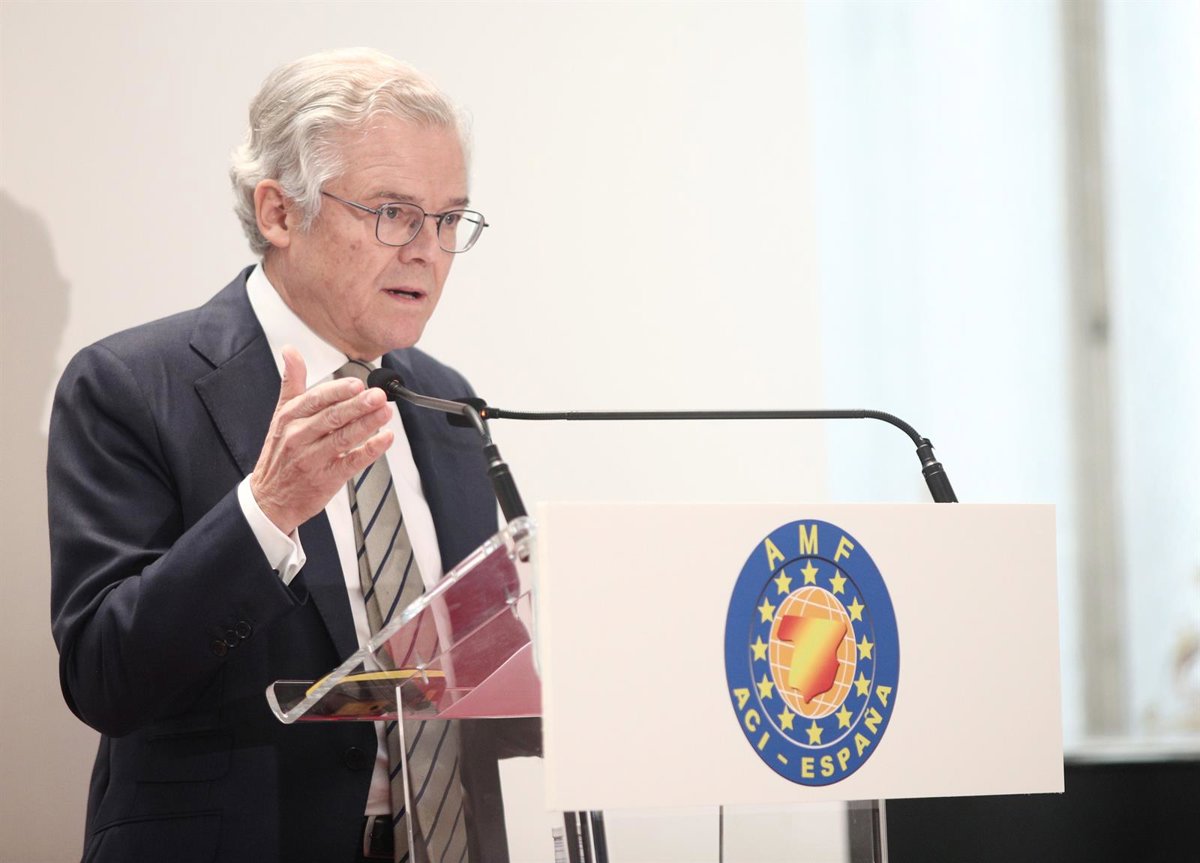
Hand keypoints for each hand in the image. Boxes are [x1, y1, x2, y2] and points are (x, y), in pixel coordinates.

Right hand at [250, 346, 393, 534]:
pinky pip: (352, 462)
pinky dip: (370, 450)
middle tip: (379, 396)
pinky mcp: (327, 479)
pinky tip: (385, 439)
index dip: (338, 391)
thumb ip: (292, 383)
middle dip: (358, 406)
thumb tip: (290, 350)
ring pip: (343, 438)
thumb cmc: (280, 453)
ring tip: (386, 412)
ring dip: (367, 424)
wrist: (270, 498)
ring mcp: (312, 459)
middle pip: (332, 418)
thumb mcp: (281, 415)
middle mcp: (299, 437)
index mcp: (289, 418)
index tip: (358, 384)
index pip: (315, 400)